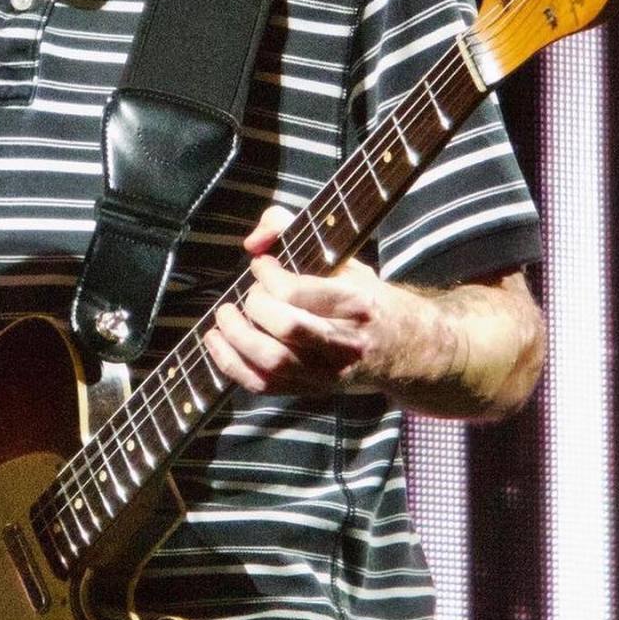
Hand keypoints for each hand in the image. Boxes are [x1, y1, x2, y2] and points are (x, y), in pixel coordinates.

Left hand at [204, 206, 406, 398]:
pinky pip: (263, 384)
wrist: (401, 347)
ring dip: (236, 337)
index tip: (261, 265)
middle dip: (255, 305)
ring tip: (225, 315)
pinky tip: (217, 342)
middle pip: (286, 327)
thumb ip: (294, 230)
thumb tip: (255, 241)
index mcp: (355, 302)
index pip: (298, 292)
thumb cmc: (365, 297)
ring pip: (272, 361)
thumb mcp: (343, 256)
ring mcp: (327, 372)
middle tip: (250, 293)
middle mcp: (343, 342)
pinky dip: (231, 364)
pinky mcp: (310, 389)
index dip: (267, 275)